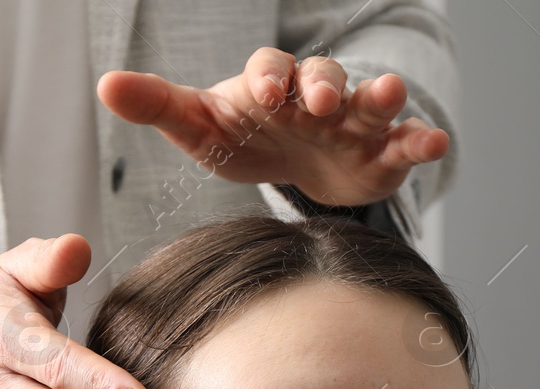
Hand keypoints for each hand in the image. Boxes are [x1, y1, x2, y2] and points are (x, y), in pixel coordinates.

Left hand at [97, 48, 448, 207]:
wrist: (295, 168)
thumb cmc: (245, 138)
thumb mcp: (200, 128)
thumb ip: (157, 106)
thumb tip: (106, 84)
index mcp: (271, 86)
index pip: (268, 69)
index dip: (267, 78)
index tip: (265, 93)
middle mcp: (316, 96)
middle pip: (322, 76)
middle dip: (321, 84)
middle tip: (318, 100)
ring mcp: (353, 122)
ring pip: (369, 101)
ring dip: (380, 97)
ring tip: (388, 96)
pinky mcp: (381, 154)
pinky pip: (403, 142)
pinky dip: (419, 141)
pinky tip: (433, 144)